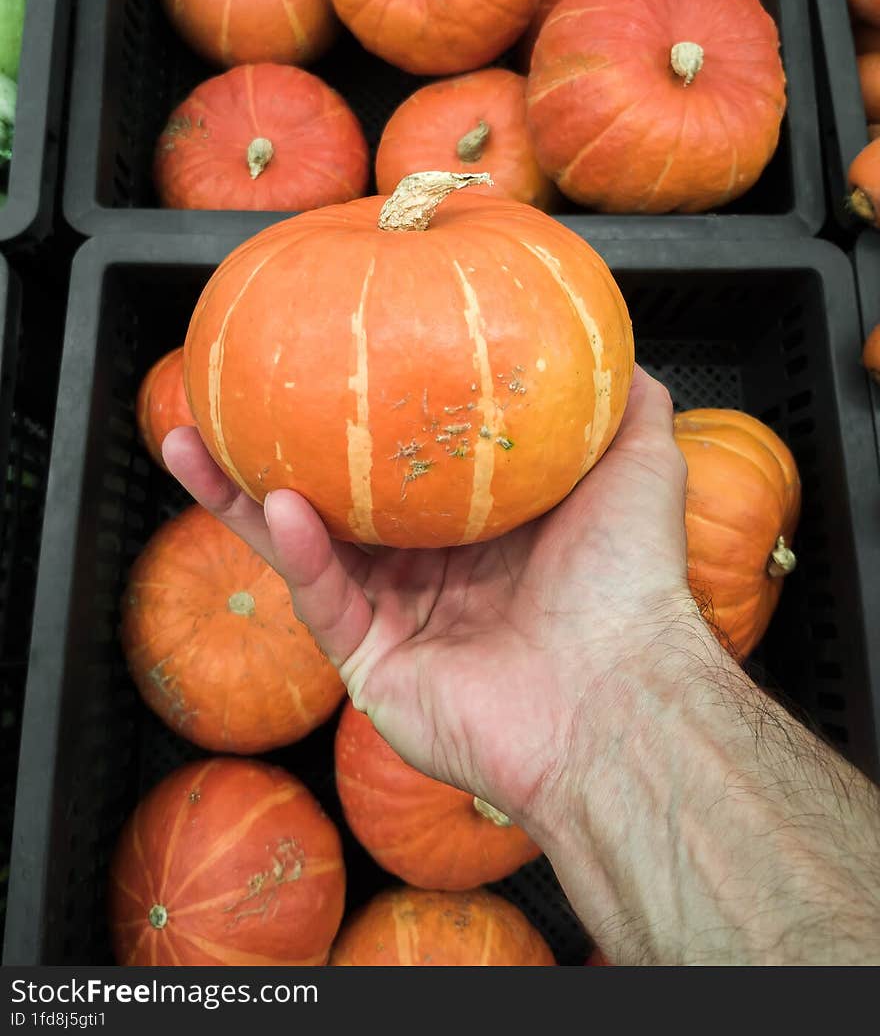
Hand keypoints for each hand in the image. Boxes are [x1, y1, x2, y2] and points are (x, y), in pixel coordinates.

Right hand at [163, 365, 702, 842]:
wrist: (618, 695)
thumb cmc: (631, 581)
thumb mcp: (638, 463)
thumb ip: (623, 402)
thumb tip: (609, 342)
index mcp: (482, 529)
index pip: (404, 465)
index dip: (362, 418)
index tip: (328, 363)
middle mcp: (433, 572)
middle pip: (336, 502)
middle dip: (276, 453)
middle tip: (229, 399)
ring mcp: (398, 621)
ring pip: (304, 546)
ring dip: (242, 497)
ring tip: (189, 441)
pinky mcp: (371, 667)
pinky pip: (324, 599)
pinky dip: (299, 552)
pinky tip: (275, 502)